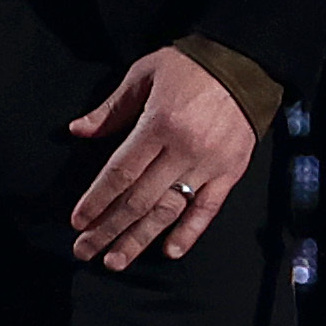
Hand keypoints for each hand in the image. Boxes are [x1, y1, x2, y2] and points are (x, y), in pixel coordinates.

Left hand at [65, 46, 259, 270]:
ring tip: (116, 261)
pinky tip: (170, 251)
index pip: (121, 172)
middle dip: (109, 229)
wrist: (248, 64)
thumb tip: (78, 131)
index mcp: (159, 125)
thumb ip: (112, 107)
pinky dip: (190, 232)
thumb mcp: (145, 74)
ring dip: (140, 238)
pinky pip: (208, 208)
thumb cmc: (192, 66)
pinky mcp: (231, 171)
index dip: (97, 200)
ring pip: (169, 210)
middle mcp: (183, 150)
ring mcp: (209, 164)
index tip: (78, 221)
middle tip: (85, 250)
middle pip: (139, 199)